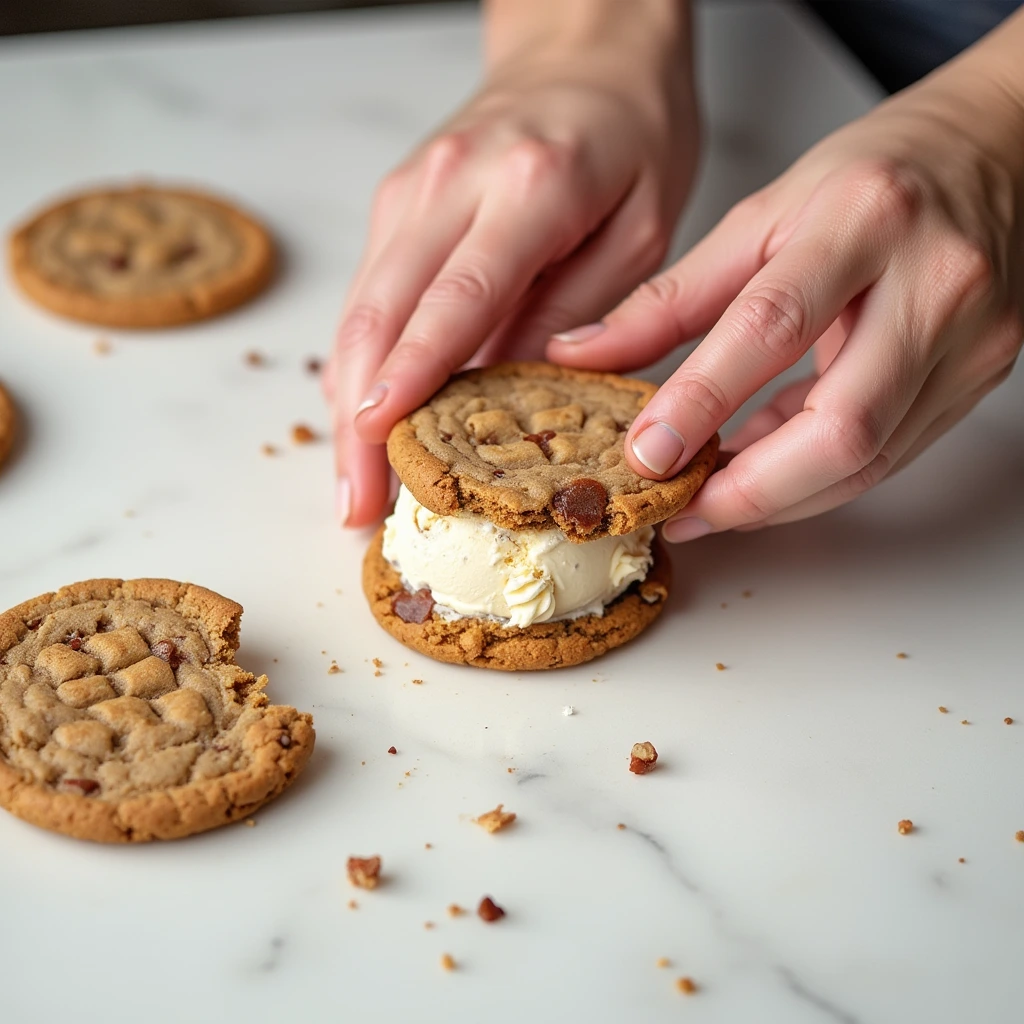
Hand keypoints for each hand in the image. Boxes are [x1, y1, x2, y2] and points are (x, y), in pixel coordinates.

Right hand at [325, 0, 697, 525]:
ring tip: (355, 485)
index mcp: (528, 188)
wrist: (585, 49)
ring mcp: (410, 191)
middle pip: (380, 315)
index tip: (377, 438)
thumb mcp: (642, 226)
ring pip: (358, 311)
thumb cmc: (631, 134)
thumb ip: (580, 308)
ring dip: (346, 403)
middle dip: (358, 420)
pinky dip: (358, 365)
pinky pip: (367, 296)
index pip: (454, 297)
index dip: (411, 375)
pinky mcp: (396, 205)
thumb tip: (515, 392)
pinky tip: (361, 420)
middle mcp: (449, 185)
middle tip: (359, 504)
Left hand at [549, 36, 1023, 540]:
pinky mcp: (979, 378)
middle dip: (749, 491)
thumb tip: (584, 355)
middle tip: (679, 509)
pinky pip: (885, 453)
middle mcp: (934, 284)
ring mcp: (969, 340)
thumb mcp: (762, 214)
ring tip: (708, 500)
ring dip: (777, 496)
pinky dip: (813, 475)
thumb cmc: (878, 174)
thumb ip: (671, 296)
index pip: (772, 327)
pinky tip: (763, 471)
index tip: (645, 454)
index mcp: (865, 220)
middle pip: (841, 428)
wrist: (1002, 149)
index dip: (701, 402)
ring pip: (866, 460)